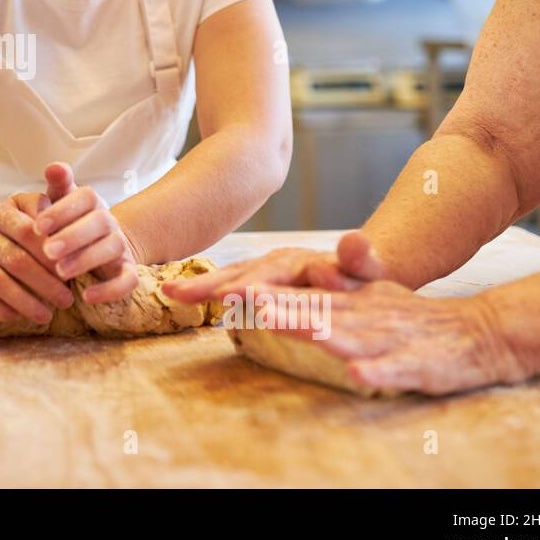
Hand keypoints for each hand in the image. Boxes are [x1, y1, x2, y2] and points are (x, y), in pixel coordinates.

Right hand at [0, 187, 75, 325]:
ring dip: (25, 302)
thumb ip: (48, 210)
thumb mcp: (26, 209)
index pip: (28, 231)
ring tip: (47, 316)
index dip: (51, 254)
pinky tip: (18, 318)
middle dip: (45, 284)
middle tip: (67, 301)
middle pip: (15, 260)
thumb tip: (70, 228)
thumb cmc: (12, 227)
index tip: (73, 271)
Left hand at [32, 162, 138, 303]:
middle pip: (100, 222)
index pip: (85, 197)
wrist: (98, 246)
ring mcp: (121, 247)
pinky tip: (87, 297)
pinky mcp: (129, 271)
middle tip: (47, 250)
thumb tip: (53, 167)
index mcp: (93, 203)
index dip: (63, 210)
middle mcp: (110, 222)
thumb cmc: (69, 223)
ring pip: (112, 248)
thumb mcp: (61, 203)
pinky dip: (110, 290)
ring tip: (60, 272)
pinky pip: (128, 280)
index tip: (38, 226)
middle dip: (73, 236)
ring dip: (86, 259)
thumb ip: (57, 186)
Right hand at [161, 230, 386, 306]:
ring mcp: (265, 268)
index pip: (273, 276)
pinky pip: (229, 282)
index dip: (254, 286)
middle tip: (178, 294)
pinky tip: (180, 297)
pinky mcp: (259, 278)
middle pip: (240, 273)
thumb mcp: (370, 267)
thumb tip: (352, 242)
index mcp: (301, 261)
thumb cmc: (366, 273)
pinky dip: (205, 289)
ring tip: (168, 294)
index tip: (233, 295)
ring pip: (229, 276)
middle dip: (210, 285)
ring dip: (200, 286)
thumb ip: (359, 258)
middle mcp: (277, 261)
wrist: (361, 264)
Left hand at [237, 280, 530, 395]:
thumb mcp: (376, 297)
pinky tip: (358, 376)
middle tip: (247, 301)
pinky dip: (378, 372)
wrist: (481, 333)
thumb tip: (302, 271)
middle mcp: (369, 317)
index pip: (307, 297)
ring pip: (350, 336)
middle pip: (320, 312)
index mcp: (356, 302)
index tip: (233, 290)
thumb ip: (339, 288)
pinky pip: (396, 370)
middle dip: (283, 308)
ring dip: (317, 331)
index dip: (272, 294)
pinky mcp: (420, 365)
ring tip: (287, 327)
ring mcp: (393, 340)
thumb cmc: (417, 319)